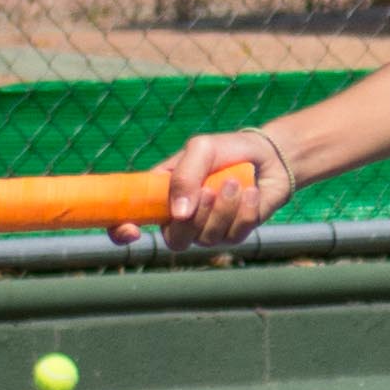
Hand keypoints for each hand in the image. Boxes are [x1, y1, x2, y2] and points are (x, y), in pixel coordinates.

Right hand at [125, 129, 287, 248]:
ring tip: (233, 182)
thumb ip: (184, 176)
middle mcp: (182, 219)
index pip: (131, 221)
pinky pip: (236, 235)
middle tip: (210, 189)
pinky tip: (251, 192)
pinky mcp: (235, 234)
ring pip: (207, 238)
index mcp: (162, 196)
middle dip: (194, 217)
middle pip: (175, 240)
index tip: (131, 231)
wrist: (267, 156)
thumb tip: (178, 214)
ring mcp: (208, 230)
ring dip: (223, 209)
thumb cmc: (227, 150)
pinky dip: (244, 211)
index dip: (122, 231)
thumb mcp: (200, 149)